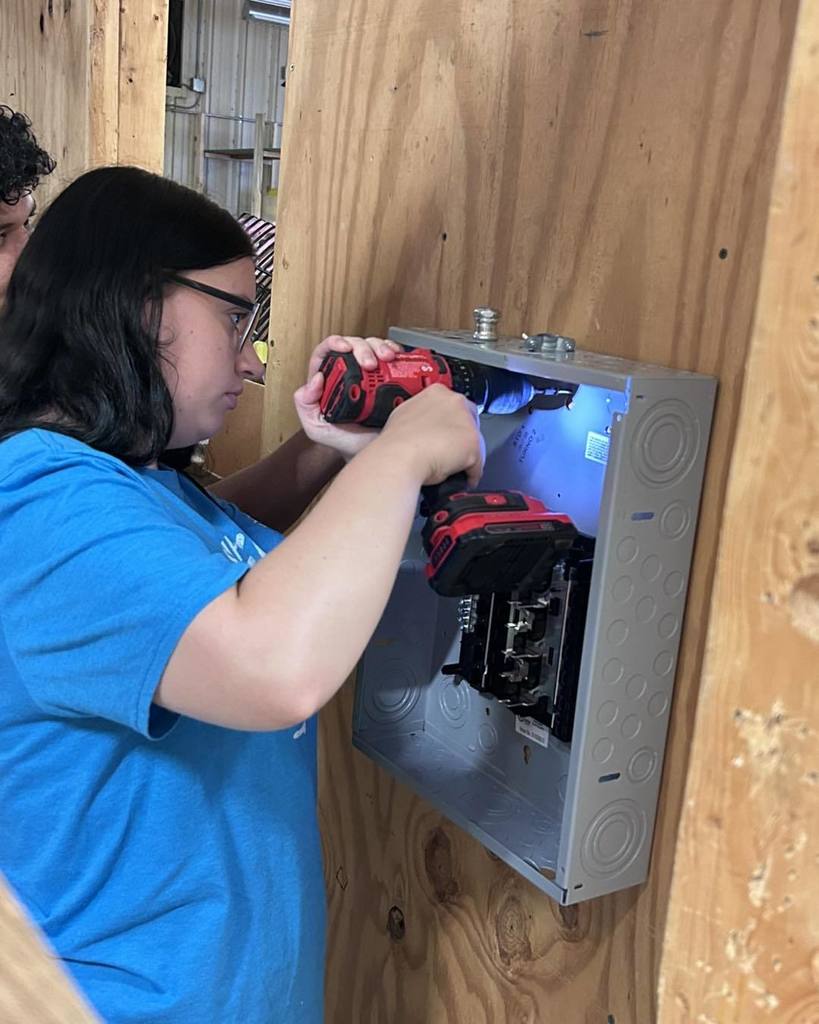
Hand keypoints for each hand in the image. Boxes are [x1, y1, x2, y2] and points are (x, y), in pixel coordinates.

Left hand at [293, 334, 403, 459]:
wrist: (375, 454)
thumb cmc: (345, 442)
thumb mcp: (317, 428)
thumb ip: (305, 406)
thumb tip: (314, 380)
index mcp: (329, 381)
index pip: (326, 353)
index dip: (334, 343)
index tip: (344, 347)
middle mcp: (350, 374)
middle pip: (353, 346)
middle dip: (363, 348)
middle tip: (370, 363)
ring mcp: (371, 375)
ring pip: (373, 347)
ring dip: (380, 347)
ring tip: (387, 359)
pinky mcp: (390, 378)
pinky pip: (392, 358)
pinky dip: (395, 352)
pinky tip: (397, 358)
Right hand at [378, 384, 485, 487]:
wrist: (398, 458)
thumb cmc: (396, 443)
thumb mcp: (405, 417)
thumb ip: (420, 416)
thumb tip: (422, 427)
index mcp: (436, 393)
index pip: (454, 407)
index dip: (451, 424)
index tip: (447, 434)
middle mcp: (454, 402)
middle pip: (469, 421)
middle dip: (461, 438)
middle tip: (451, 453)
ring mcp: (466, 422)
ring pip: (475, 442)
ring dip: (466, 456)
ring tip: (453, 469)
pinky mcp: (473, 444)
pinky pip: (478, 463)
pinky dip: (471, 474)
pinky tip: (463, 479)